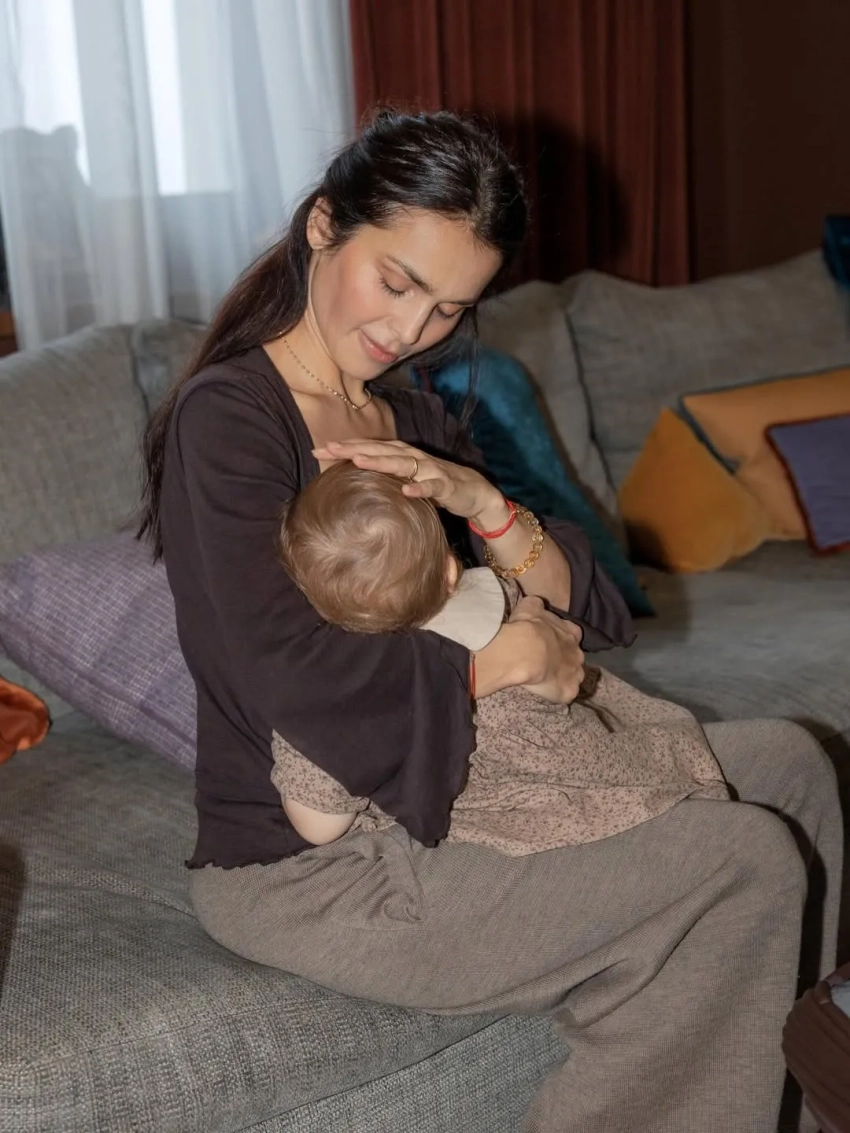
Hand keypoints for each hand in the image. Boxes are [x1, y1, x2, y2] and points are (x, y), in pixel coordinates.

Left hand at [312, 438, 504, 521]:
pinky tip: (406, 491)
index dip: (345, 447)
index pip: (370, 448)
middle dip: (353, 448)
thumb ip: (385, 479)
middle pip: (380, 450)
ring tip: (358, 462)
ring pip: (402, 463)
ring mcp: (430, 470)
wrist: (475, 493)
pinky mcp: (446, 485)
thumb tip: (353, 485)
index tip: (319, 449)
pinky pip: (432, 486)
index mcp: (402, 455)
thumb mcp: (406, 481)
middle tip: (328, 448)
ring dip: (380, 462)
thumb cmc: (436, 486)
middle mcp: (413, 458)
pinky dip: (420, 488)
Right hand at [509, 596, 584, 702]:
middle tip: (546, 662)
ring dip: (564, 677)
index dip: (563, 637)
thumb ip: (537, 605)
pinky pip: (567, 693)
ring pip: (575, 676)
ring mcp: (576, 673)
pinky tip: (547, 692)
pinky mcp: (570, 691)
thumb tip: (537, 604)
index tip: (552, 641)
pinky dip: (559, 693)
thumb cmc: (527, 627)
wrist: (524, 651)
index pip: (573, 633)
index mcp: (571, 632)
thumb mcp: (529, 607)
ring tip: (546, 680)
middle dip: (565, 659)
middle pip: (575, 657)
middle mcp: (578, 653)